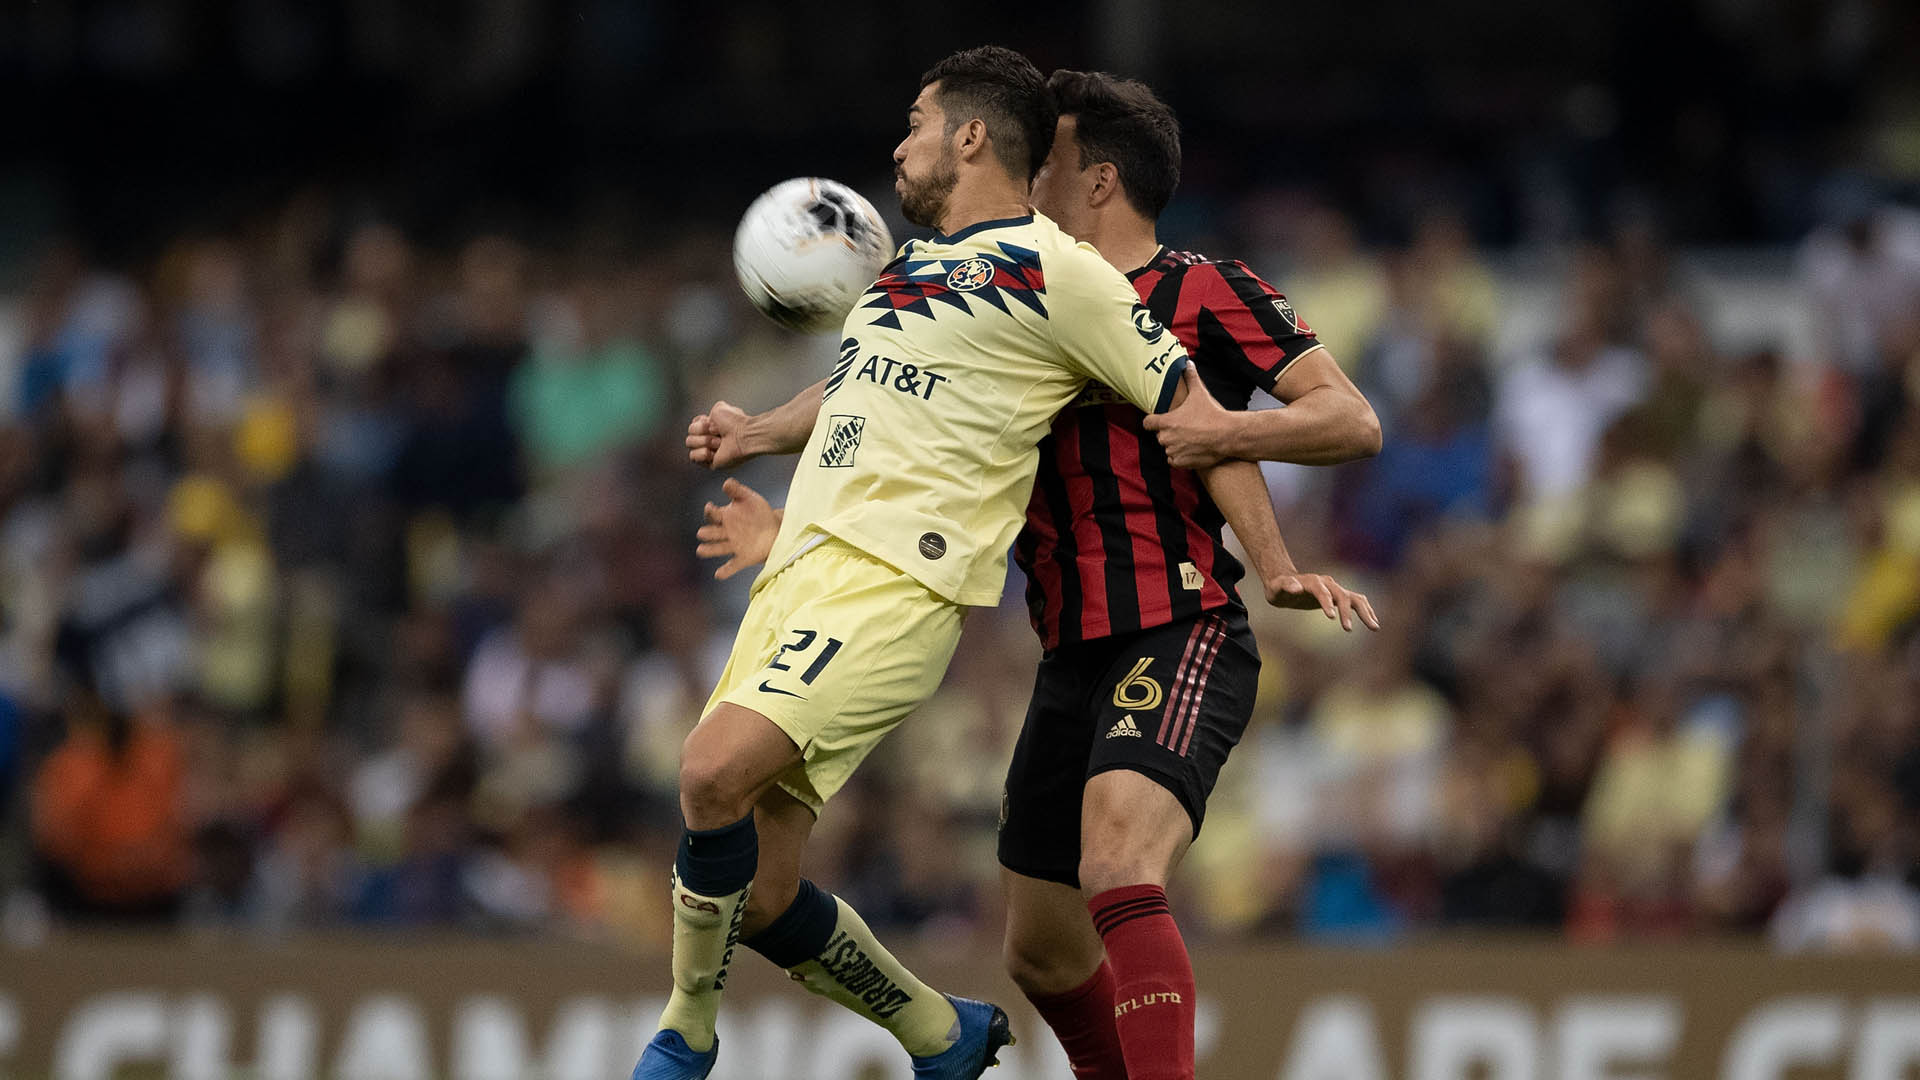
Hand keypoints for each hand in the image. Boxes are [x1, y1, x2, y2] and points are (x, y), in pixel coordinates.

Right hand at [686, 401, 754, 468]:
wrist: (745, 435)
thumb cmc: (736, 422)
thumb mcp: (719, 408)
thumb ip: (710, 413)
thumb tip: (707, 420)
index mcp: (711, 427)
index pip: (692, 426)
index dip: (699, 424)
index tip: (710, 422)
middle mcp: (709, 439)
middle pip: (689, 433)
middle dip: (702, 432)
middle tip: (718, 433)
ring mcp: (709, 451)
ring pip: (689, 443)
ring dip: (704, 441)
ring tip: (719, 443)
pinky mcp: (710, 463)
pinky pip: (693, 457)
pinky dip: (702, 453)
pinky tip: (714, 453)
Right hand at [696, 477, 781, 579]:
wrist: (776, 529)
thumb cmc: (759, 513)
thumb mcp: (749, 498)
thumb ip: (737, 490)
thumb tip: (726, 482)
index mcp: (725, 517)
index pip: (713, 515)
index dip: (711, 512)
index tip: (710, 507)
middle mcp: (726, 533)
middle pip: (713, 533)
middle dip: (707, 533)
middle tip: (702, 533)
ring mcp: (734, 546)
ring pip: (718, 549)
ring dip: (709, 550)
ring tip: (700, 551)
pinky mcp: (743, 558)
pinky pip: (732, 566)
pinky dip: (726, 571)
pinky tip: (718, 574)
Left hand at [1142, 365, 1234, 468]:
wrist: (1226, 435)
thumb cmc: (1212, 414)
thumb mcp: (1200, 393)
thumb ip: (1191, 378)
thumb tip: (1188, 364)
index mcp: (1166, 422)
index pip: (1147, 423)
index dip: (1153, 421)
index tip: (1159, 420)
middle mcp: (1166, 437)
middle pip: (1160, 435)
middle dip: (1169, 433)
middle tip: (1183, 428)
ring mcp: (1173, 451)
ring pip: (1168, 448)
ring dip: (1175, 445)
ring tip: (1190, 438)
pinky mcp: (1181, 462)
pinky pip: (1174, 461)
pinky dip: (1180, 457)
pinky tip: (1191, 449)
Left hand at [1265, 572, 1380, 631]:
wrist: (1286, 583)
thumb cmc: (1278, 587)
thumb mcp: (1276, 587)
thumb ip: (1286, 585)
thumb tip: (1296, 588)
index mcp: (1313, 582)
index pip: (1322, 592)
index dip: (1327, 603)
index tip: (1331, 617)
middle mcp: (1327, 583)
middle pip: (1342, 595)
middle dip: (1347, 612)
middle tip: (1348, 629)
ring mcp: (1335, 589)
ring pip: (1355, 598)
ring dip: (1365, 612)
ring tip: (1374, 627)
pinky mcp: (1339, 595)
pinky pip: (1356, 601)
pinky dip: (1366, 610)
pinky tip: (1373, 622)